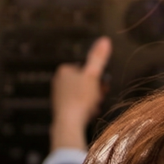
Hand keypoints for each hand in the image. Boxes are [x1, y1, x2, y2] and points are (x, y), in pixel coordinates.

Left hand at [50, 36, 111, 150]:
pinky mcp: (61, 108)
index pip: (86, 69)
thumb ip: (98, 58)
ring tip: (95, 107)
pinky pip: (78, 104)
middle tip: (100, 97)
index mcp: (64, 70)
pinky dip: (86, 108)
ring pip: (83, 94)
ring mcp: (59, 95)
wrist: (68, 124)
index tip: (102, 85)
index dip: (96, 77)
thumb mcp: (92, 75)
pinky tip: (89, 114)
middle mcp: (59, 81)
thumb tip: (105, 39)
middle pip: (85, 82)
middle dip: (95, 90)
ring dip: (92, 100)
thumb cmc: (80, 98)